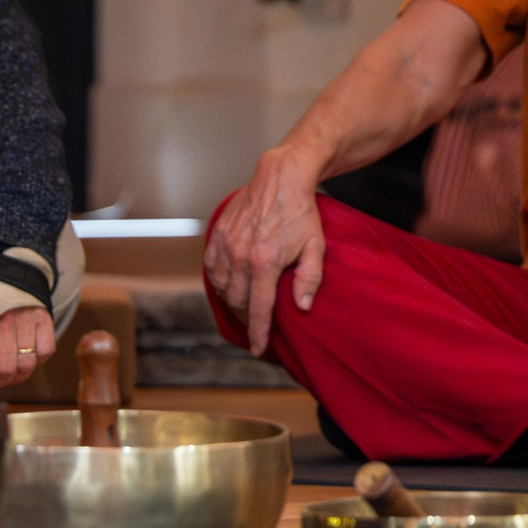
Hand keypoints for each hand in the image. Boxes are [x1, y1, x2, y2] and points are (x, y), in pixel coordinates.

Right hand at [202, 145, 327, 356]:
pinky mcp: (218, 235)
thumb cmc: (301, 212)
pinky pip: (211, 268)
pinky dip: (218, 282)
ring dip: (231, 302)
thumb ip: (310, 278)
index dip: (258, 333)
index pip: (258, 309)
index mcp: (265, 262)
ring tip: (243, 307)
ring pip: (221, 287)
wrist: (281, 178)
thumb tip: (302, 307)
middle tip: (256, 326)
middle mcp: (241, 256)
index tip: (258, 348)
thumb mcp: (315, 246)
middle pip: (237, 302)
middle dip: (246, 319)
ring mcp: (226, 245)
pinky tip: (229, 285)